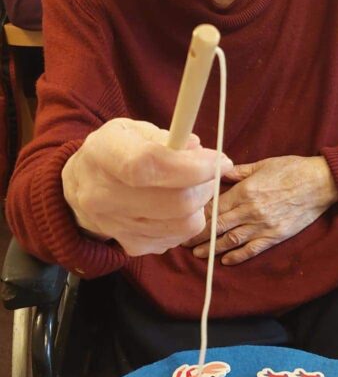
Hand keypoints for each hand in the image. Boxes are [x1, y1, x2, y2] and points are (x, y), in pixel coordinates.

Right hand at [61, 118, 232, 256]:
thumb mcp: (132, 129)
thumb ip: (166, 136)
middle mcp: (101, 195)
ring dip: (200, 205)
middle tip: (210, 172)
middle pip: (174, 202)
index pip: (149, 165)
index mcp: (102, 154)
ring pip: (182, 225)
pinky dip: (186, 222)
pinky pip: (176, 239)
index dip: (192, 166)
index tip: (220, 159)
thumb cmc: (114, 152)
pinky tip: (175, 206)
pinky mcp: (130, 246)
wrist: (80, 187)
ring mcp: (115, 226)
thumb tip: (197, 149)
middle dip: (206, 185)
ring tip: (193, 187)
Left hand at [184, 155, 337, 264]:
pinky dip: (238, 256)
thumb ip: (239, 172)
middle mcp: (251, 210)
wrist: (321, 182)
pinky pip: (253, 249)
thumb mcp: (263, 164)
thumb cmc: (292, 169)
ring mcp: (263, 225)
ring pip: (231, 240)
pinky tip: (226, 260)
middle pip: (217, 226)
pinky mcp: (276, 235)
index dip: (198, 215)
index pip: (214, 206)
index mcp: (245, 191)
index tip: (184, 220)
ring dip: (212, 248)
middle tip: (182, 242)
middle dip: (198, 235)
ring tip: (198, 254)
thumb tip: (220, 173)